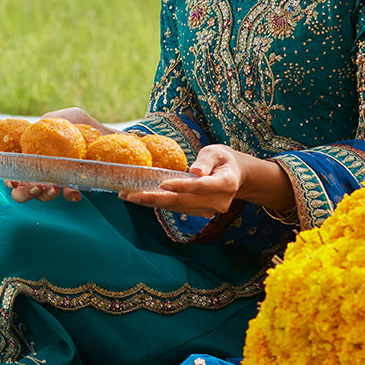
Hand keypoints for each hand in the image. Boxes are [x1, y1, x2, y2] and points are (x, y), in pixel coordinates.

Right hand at [5, 107, 115, 205]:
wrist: (107, 135)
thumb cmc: (82, 124)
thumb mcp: (66, 116)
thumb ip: (49, 120)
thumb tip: (35, 127)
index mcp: (33, 153)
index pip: (14, 169)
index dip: (9, 177)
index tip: (13, 180)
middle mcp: (41, 168)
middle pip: (21, 189)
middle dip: (23, 193)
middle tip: (34, 188)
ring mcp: (56, 178)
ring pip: (42, 195)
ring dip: (44, 196)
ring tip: (54, 189)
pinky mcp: (73, 184)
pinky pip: (67, 196)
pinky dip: (69, 196)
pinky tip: (75, 194)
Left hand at [118, 144, 242, 217]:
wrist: (235, 176)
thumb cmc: (223, 160)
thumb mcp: (217, 152)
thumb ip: (206, 160)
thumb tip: (195, 171)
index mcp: (226, 183)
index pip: (201, 187)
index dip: (182, 186)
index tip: (163, 184)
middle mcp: (218, 201)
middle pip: (184, 202)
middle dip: (155, 199)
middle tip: (131, 195)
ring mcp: (209, 210)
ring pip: (177, 208)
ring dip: (152, 203)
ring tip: (128, 196)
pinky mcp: (200, 213)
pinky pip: (177, 209)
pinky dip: (159, 204)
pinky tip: (140, 198)